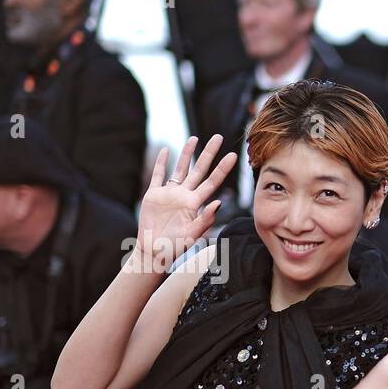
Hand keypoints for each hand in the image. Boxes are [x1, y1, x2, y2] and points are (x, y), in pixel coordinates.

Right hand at [138, 135, 236, 271]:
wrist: (153, 251)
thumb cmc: (174, 247)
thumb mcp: (191, 235)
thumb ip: (205, 220)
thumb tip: (218, 203)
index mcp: (195, 204)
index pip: (213, 182)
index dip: (223, 168)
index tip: (234, 155)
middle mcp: (185, 195)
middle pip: (199, 170)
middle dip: (208, 153)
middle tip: (218, 137)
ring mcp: (170, 194)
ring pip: (180, 168)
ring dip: (187, 153)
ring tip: (194, 138)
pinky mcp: (154, 195)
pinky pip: (158, 175)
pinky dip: (161, 163)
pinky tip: (166, 150)